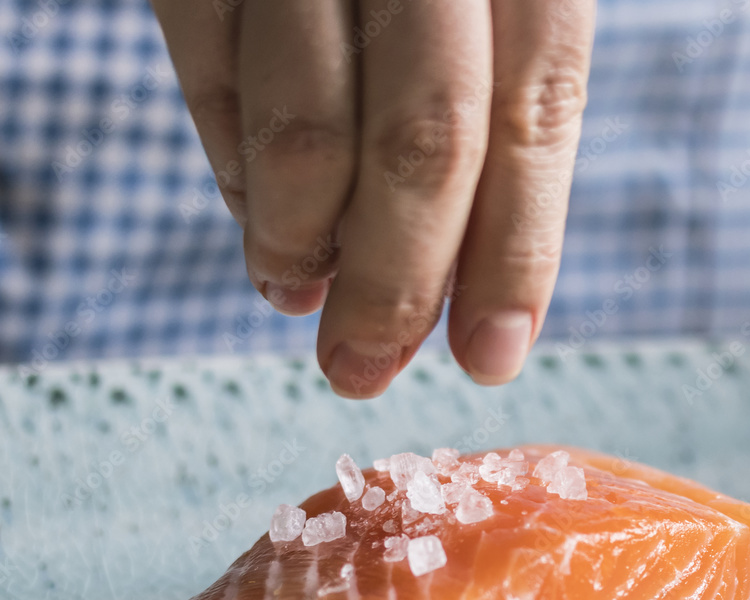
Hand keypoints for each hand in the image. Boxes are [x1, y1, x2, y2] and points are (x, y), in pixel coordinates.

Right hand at [152, 0, 596, 396]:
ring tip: (300, 298)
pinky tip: (262, 222)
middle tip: (362, 371)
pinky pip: (209, 71)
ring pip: (306, 122)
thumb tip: (464, 291)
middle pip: (424, 141)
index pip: (534, 122)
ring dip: (303, 244)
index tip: (491, 359)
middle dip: (397, 282)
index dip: (515, 257)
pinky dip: (235, 169)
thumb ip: (495, 112)